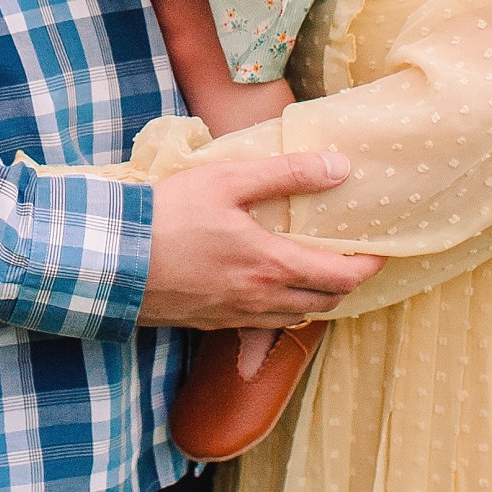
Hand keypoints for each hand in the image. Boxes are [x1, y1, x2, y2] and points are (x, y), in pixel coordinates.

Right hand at [139, 131, 378, 331]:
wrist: (110, 260)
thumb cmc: (168, 214)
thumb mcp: (228, 180)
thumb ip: (287, 173)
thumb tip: (339, 168)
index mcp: (271, 264)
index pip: (341, 276)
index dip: (368, 266)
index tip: (381, 251)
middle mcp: (261, 299)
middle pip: (325, 302)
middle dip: (347, 283)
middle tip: (352, 259)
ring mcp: (236, 317)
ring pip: (296, 317)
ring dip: (315, 297)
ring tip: (316, 270)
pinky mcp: (212, 324)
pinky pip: (263, 323)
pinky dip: (282, 307)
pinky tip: (270, 286)